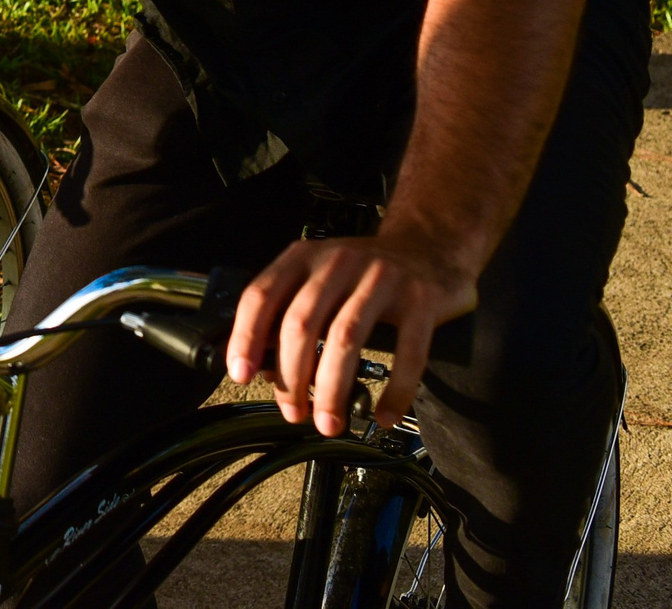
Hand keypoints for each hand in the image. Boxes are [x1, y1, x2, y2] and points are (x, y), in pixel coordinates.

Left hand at [227, 234, 478, 435]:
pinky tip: (384, 416)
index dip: (246, 337)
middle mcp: (339, 262)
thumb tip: (266, 369)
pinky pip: (407, 353)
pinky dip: (395, 390)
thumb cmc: (366, 274)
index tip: (241, 375)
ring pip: (345, 338)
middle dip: (291, 376)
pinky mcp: (421, 299)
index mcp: (304, 257)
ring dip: (332, 389)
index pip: (261, 295)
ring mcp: (382, 278)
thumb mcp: (320, 279)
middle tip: (293, 412)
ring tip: (329, 423)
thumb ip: (291, 314)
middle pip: (301, 323)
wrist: (430, 248)